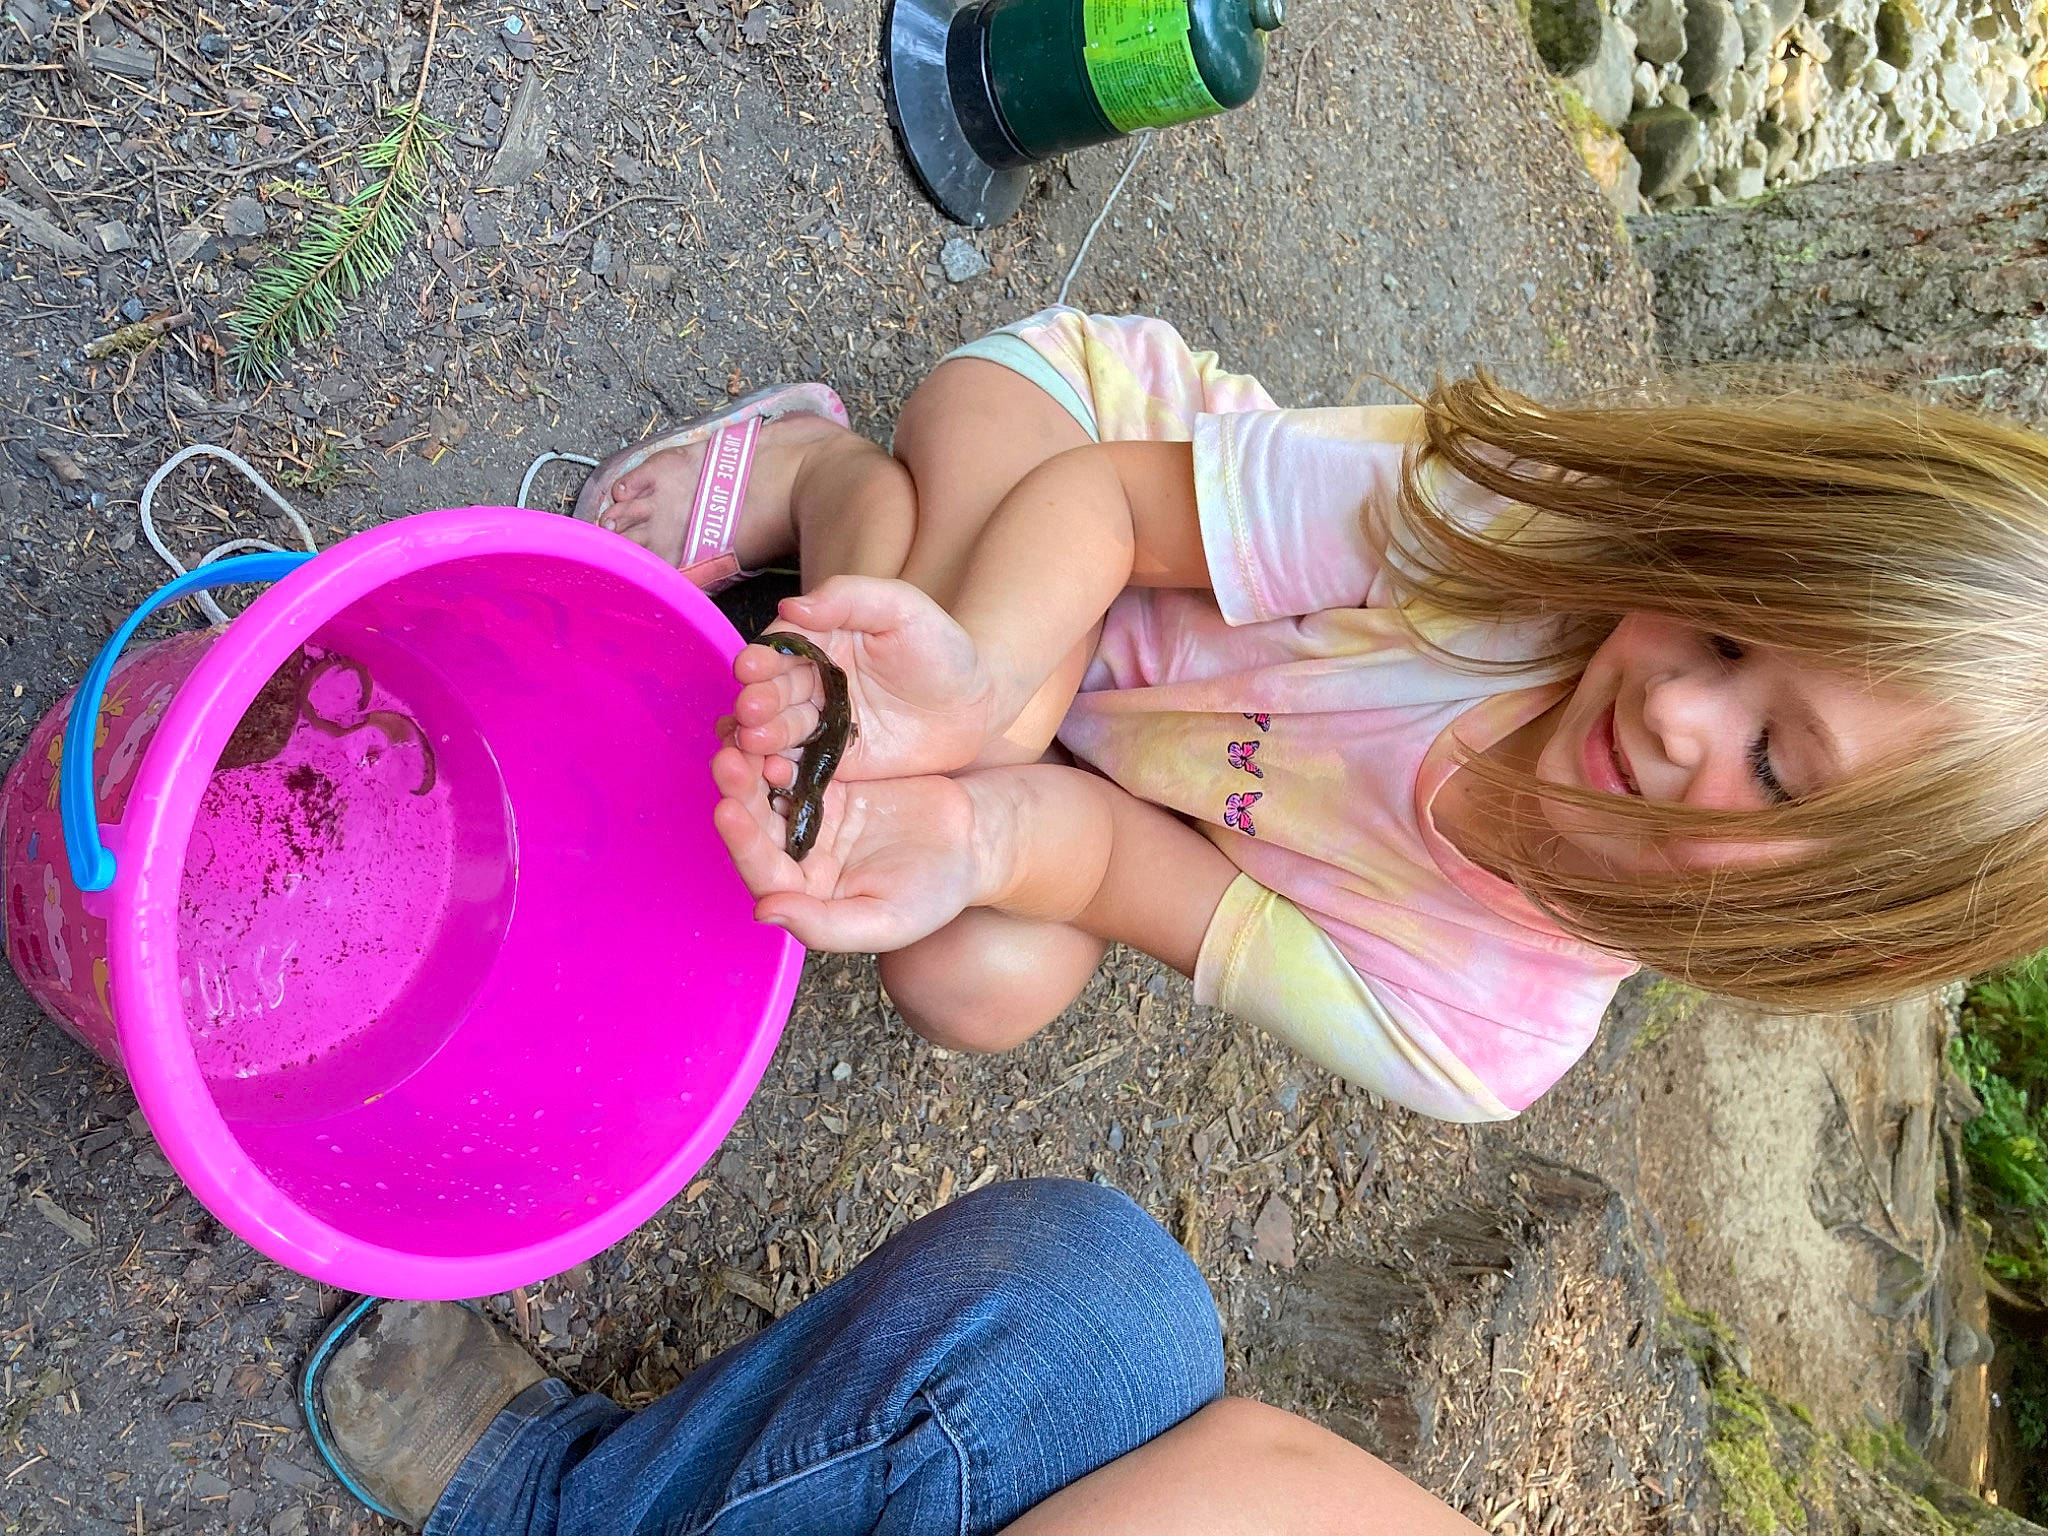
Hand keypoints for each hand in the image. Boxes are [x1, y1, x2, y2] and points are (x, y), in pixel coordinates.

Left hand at [711, 743, 991, 951]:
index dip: (743, 843)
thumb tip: (764, 912)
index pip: (763, 872)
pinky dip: (785, 740)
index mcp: (805, 893)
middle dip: (739, 793)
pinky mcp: (829, 779)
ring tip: (744, 733)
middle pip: (758, 824)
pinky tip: (775, 719)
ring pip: (772, 787)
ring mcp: (813, 813)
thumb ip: (824, 925)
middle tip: (727, 759)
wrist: (978, 839)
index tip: (728, 811)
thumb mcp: (887, 920)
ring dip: (754, 762)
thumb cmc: (937, 891)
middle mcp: (799, 854)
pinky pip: (800, 757)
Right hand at [730, 575, 1001, 781]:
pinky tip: (773, 772)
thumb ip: (849, 599)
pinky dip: (783, 770)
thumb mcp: (901, 607)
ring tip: (754, 741)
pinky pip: (803, 765)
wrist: (977, 704)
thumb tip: (791, 605)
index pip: (780, 648)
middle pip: (774, 691)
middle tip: (750, 710)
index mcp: (820, 639)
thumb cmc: (941, 645)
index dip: (762, 658)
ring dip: (762, 736)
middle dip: (758, 700)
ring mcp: (821, 723)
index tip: (749, 668)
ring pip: (782, 730)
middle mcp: (812, 682)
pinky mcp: (834, 761)